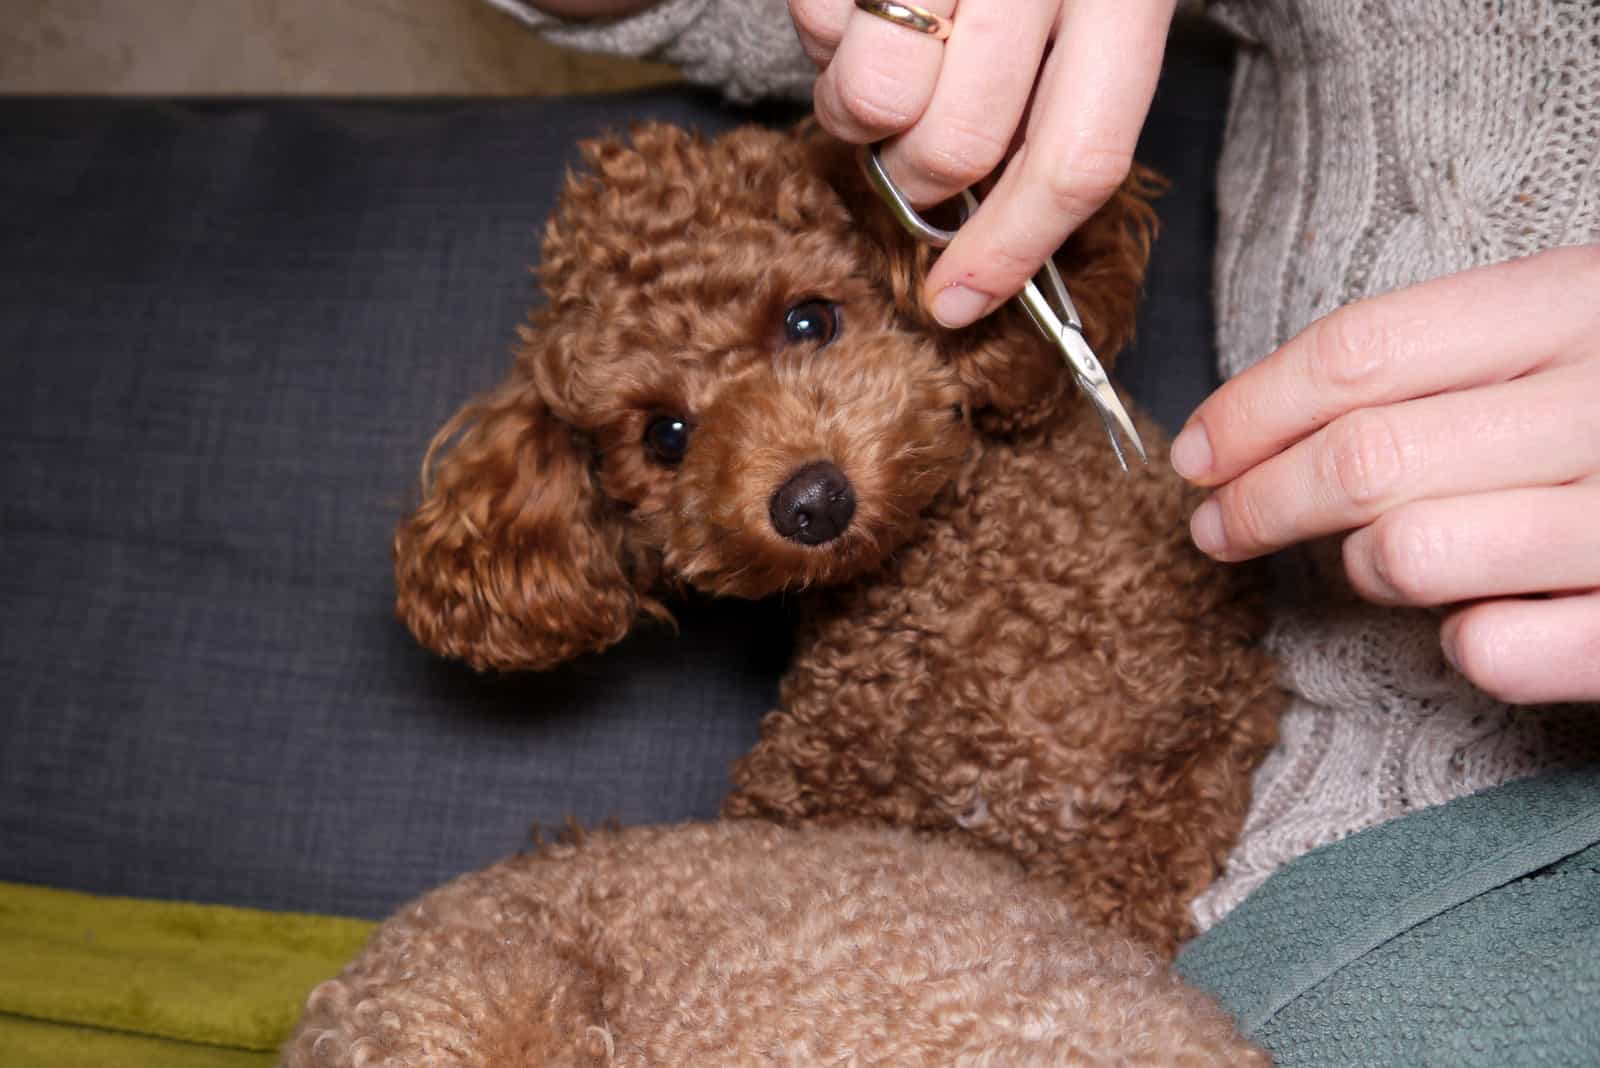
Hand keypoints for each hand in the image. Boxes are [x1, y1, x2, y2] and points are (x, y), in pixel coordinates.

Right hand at [790, 0, 1176, 327]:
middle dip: (918, 180)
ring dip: (859, 110)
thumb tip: (1010, 217)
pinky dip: (822, 33)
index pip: (1077, 155)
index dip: (1014, 249)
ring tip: (881, 59)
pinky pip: (815, 28)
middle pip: (957, 146)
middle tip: (914, 154)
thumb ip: (1073, 88)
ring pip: (872, 101)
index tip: (959, 304)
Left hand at [1170, 246, 1599, 704]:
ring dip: (1360, 568)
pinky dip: (1465, 645)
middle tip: (1213, 527)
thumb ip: (1453, 359)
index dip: (1250, 408)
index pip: (1361, 352)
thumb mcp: (1576, 328)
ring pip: (1409, 556)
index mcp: (1580, 300)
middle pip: (1361, 459)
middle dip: (1255, 501)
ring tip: (1369, 563)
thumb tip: (1262, 421)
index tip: (1193, 453)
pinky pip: (1496, 652)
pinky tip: (1479, 620)